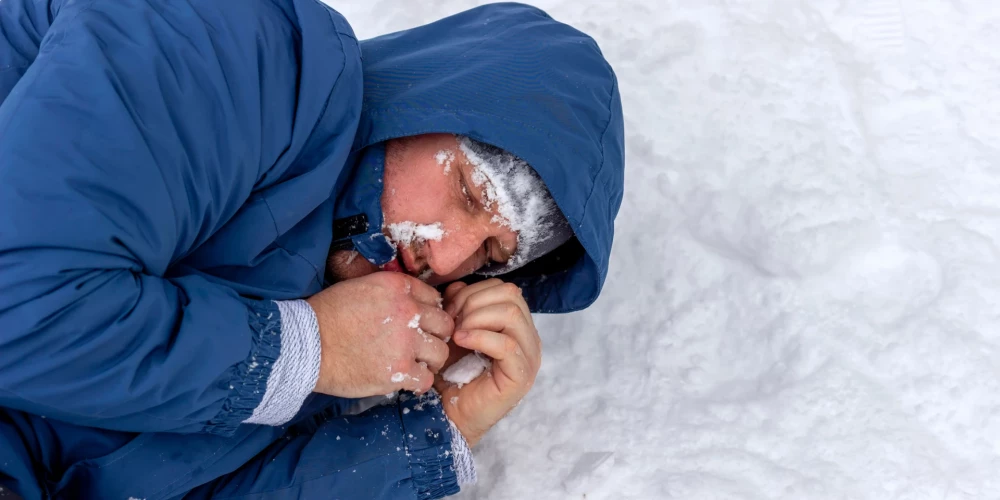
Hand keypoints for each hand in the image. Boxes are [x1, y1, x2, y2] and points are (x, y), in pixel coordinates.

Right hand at [307, 272, 453, 397]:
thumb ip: (391, 293)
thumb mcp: (361, 287)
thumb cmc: (326, 316)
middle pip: (444, 324)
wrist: (305, 344)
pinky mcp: (399, 371)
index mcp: (398, 287)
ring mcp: (405, 342)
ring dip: (430, 360)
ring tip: (415, 364)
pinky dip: (419, 382)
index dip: (428, 313)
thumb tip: (412, 303)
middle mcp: (408, 311)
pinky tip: (408, 380)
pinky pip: (426, 379)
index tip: (420, 324)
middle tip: (422, 345)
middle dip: (435, 335)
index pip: (434, 298)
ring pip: (440, 352)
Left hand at [435, 279, 541, 446]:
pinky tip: (461, 342)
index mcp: (517, 325)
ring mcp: (529, 357)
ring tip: (457, 334)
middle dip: (474, 302)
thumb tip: (458, 287)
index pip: (505, 289)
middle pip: (511, 295)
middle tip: (453, 322)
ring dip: (476, 318)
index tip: (450, 310)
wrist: (449, 413)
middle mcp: (529, 338)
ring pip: (511, 314)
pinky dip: (479, 337)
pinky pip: (506, 344)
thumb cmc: (453, 375)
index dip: (474, 292)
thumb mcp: (455, 330)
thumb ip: (459, 306)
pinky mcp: (520, 376)